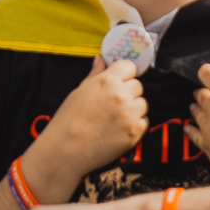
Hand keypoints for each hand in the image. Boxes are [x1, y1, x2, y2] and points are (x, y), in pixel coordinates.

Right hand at [24, 57, 148, 202]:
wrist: (65, 150)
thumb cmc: (68, 119)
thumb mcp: (79, 91)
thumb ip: (95, 74)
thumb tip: (100, 59)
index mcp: (106, 81)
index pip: (129, 66)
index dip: (124, 74)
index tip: (119, 81)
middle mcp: (121, 95)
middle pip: (138, 86)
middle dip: (128, 92)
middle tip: (113, 105)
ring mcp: (130, 114)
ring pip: (142, 104)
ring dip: (133, 109)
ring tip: (115, 118)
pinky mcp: (135, 132)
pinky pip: (144, 122)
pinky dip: (135, 125)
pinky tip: (119, 129)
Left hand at [187, 64, 209, 181]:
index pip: (208, 74)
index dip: (207, 71)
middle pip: (200, 93)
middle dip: (203, 91)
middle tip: (208, 92)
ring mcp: (208, 127)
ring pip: (195, 112)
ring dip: (196, 108)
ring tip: (197, 106)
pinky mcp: (206, 145)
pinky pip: (193, 134)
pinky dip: (190, 130)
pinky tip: (188, 128)